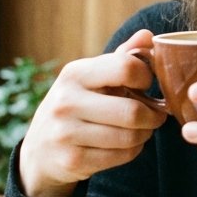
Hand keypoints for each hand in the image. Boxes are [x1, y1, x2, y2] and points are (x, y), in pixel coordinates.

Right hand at [18, 30, 168, 196]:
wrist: (40, 149)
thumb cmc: (78, 105)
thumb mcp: (93, 77)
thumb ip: (122, 58)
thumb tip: (148, 36)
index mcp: (74, 73)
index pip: (126, 67)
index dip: (146, 77)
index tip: (146, 85)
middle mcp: (65, 101)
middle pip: (133, 111)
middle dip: (154, 116)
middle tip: (156, 116)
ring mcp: (65, 133)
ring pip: (130, 137)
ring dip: (145, 134)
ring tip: (141, 129)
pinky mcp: (72, 160)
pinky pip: (122, 156)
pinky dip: (133, 151)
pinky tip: (126, 144)